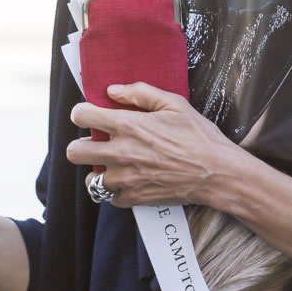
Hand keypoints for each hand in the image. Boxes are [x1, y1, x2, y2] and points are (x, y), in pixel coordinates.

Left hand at [66, 82, 235, 207]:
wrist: (217, 173)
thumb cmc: (197, 135)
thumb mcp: (172, 103)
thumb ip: (139, 92)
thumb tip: (112, 91)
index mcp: (128, 125)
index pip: (81, 116)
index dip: (82, 113)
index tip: (91, 115)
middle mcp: (121, 153)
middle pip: (74, 152)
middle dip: (82, 144)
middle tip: (98, 142)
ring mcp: (126, 179)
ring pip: (90, 179)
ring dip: (99, 170)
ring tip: (114, 164)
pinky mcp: (135, 199)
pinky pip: (110, 197)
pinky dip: (116, 189)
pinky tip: (129, 179)